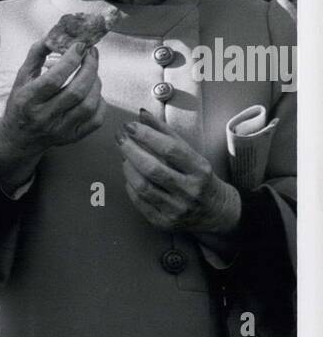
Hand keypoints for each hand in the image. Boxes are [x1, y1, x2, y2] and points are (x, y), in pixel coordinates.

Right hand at [0, 38, 104, 156]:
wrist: (19, 139)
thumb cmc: (21, 104)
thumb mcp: (21, 77)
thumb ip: (36, 54)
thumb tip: (55, 35)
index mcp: (28, 100)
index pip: (54, 79)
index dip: (71, 60)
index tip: (80, 46)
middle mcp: (44, 117)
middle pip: (76, 92)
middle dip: (89, 68)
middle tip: (91, 54)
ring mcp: (61, 129)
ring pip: (89, 105)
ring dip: (96, 83)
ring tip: (92, 72)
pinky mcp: (72, 137)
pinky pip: (96, 120)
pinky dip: (100, 102)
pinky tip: (93, 92)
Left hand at [117, 109, 241, 234]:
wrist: (216, 213)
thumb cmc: (200, 177)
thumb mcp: (192, 154)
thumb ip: (167, 133)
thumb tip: (142, 114)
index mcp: (200, 170)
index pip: (171, 149)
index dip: (147, 136)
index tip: (130, 125)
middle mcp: (190, 191)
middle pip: (153, 168)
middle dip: (131, 149)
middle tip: (120, 136)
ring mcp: (176, 209)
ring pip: (143, 186)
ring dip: (128, 167)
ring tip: (124, 155)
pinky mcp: (164, 222)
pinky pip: (139, 202)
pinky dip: (130, 185)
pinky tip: (129, 174)